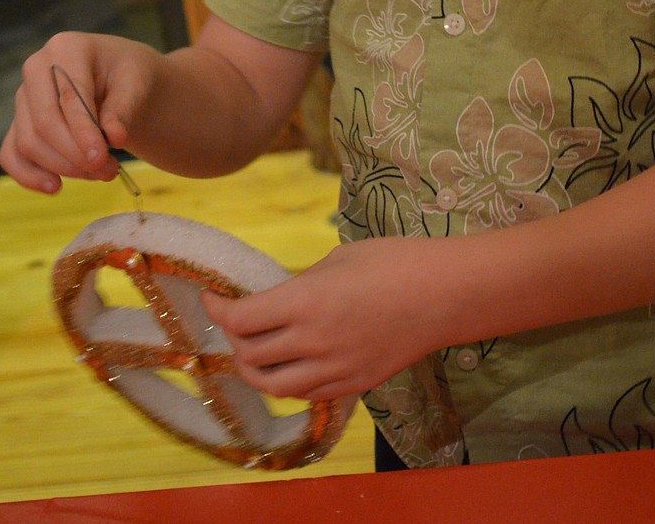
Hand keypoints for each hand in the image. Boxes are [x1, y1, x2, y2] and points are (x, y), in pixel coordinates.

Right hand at [0, 32, 161, 193]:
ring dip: (64, 167)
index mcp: (66, 48)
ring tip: (102, 173)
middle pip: (43, 123)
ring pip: (29, 143)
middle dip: (75, 155)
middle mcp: (36, 69)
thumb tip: (113, 137)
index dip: (83, 132)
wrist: (122, 80)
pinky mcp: (20, 123)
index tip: (102, 158)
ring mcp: (24, 97)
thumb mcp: (137, 82)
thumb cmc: (129, 75)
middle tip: (109, 170)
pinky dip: (29, 175)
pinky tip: (56, 187)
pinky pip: (12, 154)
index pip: (68, 96)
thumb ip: (124, 108)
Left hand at [203, 237, 446, 401]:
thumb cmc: (394, 261)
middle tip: (232, 319)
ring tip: (250, 352)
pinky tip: (287, 368)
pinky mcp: (353, 386)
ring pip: (274, 386)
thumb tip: (280, 298)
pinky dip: (287, 384)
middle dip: (232, 336)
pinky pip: (306, 394)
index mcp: (305, 301)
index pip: (241, 318)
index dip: (217, 308)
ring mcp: (333, 370)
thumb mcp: (338, 259)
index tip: (211, 296)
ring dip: (253, 369)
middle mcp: (312, 342)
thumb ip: (302, 284)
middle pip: (251, 353)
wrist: (444, 294)